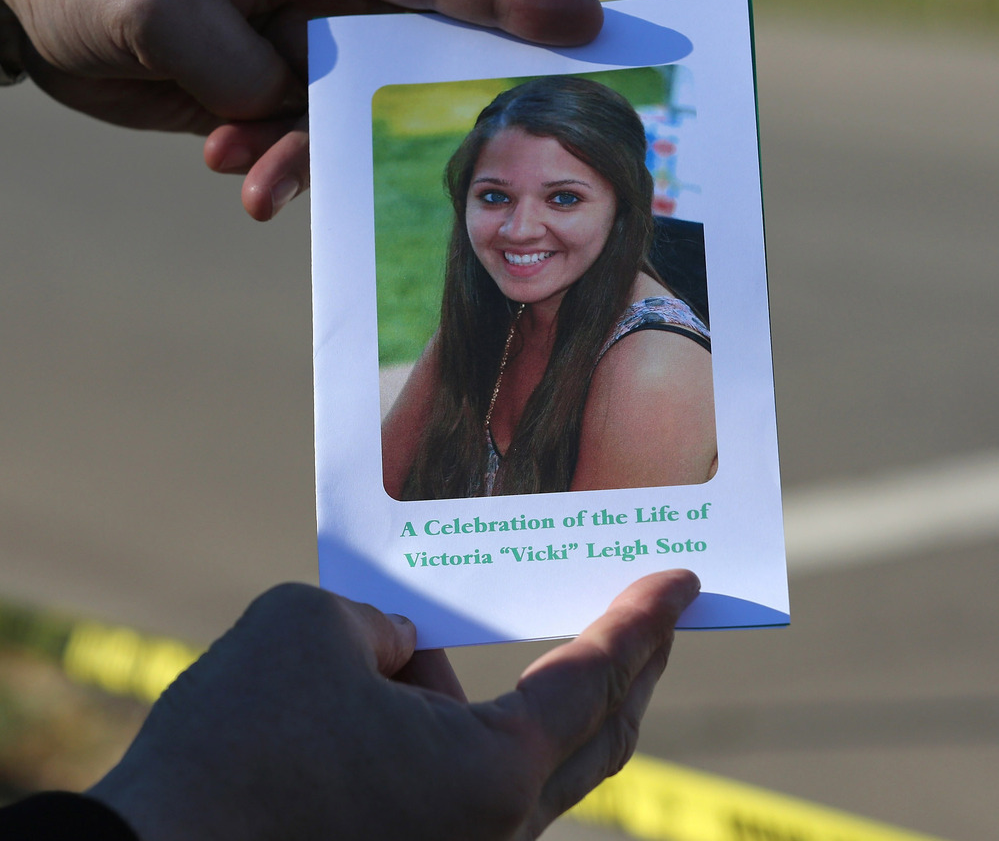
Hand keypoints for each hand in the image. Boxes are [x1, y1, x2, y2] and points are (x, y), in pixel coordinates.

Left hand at [0, 0, 601, 218]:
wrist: (30, 7)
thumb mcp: (157, 1)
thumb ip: (241, 63)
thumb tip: (286, 110)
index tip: (584, 23)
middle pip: (408, 51)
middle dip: (420, 102)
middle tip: (482, 147)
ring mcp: (301, 43)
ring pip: (349, 115)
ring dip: (309, 154)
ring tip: (252, 179)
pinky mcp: (272, 91)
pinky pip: (305, 140)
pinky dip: (276, 165)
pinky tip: (232, 174)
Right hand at [88, 572, 698, 840]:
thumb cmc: (237, 740)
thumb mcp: (317, 627)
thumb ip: (387, 629)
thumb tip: (408, 659)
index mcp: (491, 777)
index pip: (593, 680)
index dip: (642, 620)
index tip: (683, 580)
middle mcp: (491, 835)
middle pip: (595, 739)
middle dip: (629, 665)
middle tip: (656, 610)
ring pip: (517, 760)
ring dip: (504, 694)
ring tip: (431, 648)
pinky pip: (462, 782)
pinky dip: (456, 728)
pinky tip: (406, 688)